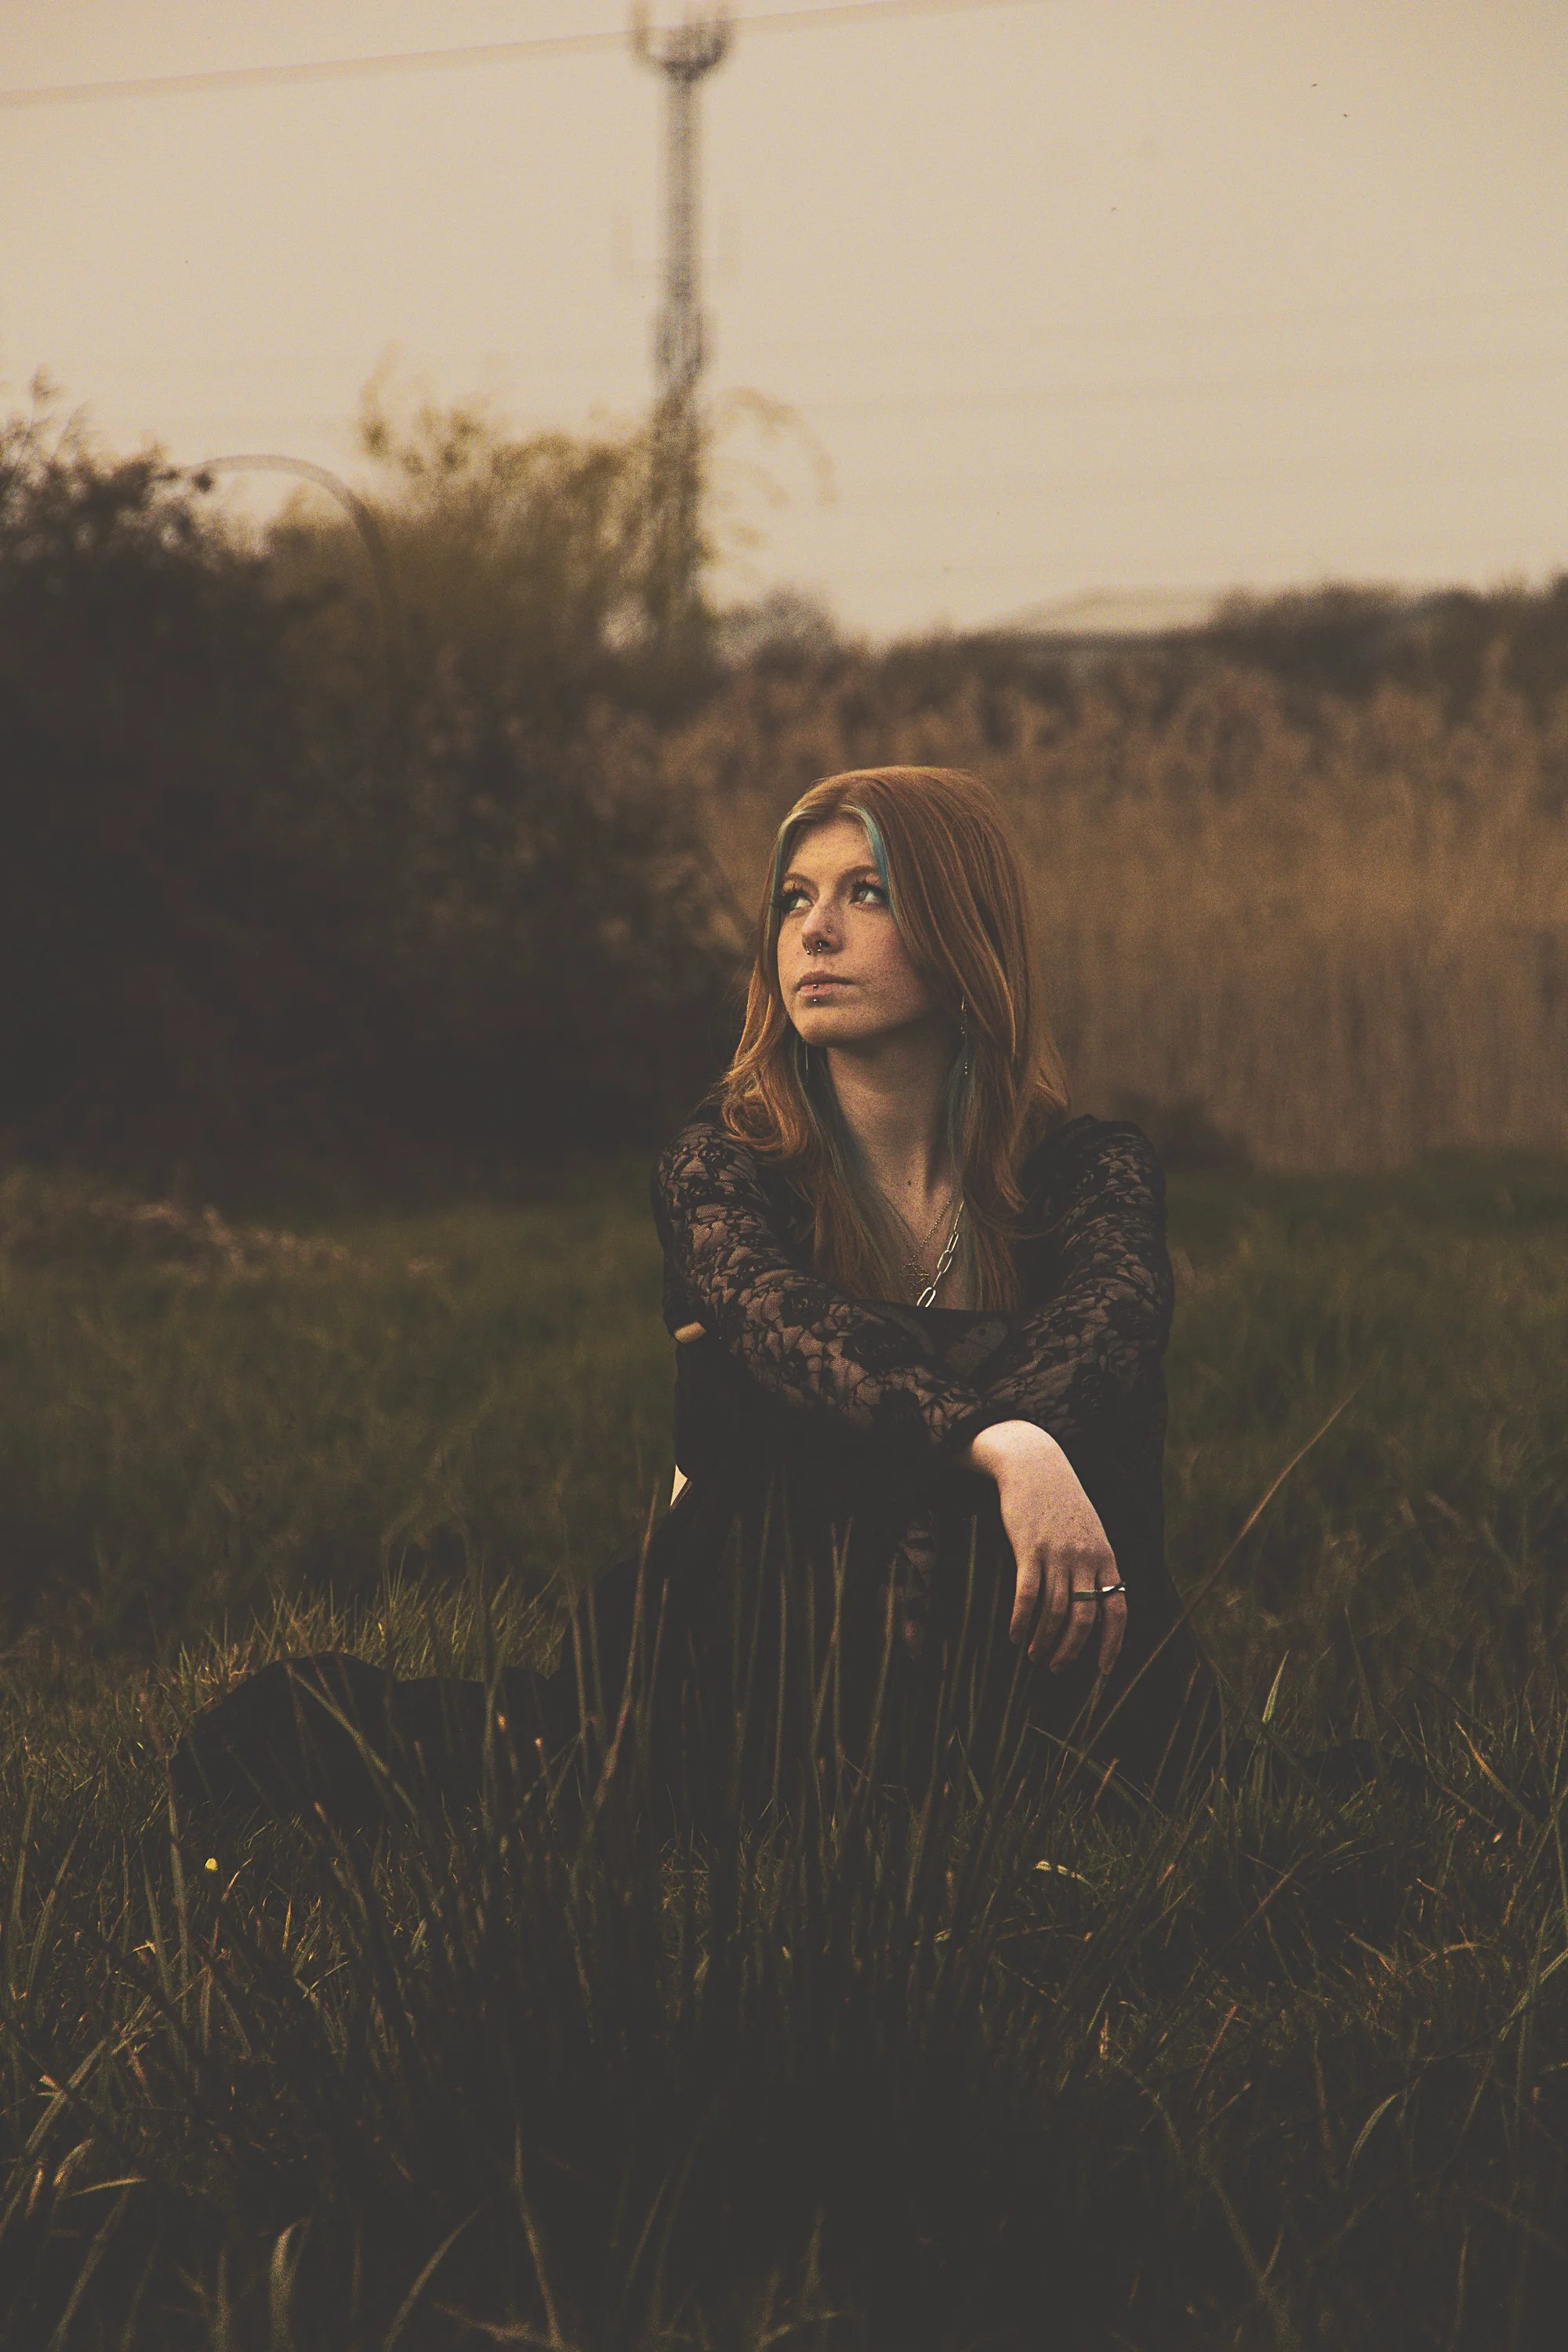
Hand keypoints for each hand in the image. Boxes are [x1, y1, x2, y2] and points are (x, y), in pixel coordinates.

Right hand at [963, 1420, 1125, 1674]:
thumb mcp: (1089, 1531)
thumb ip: (1095, 1565)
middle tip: (1057, 1669)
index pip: (1117, 1610)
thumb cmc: (1061, 1502)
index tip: (1104, 1670)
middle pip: (1084, 1618)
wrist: (1035, 1465)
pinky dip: (1021, 1620)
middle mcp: (1086, 1559)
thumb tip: (1095, 1606)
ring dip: (1044, 1640)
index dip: (1112, 1644)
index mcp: (1106, 1558)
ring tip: (1034, 1657)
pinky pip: (1027, 1595)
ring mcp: (1058, 1554)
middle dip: (1072, 1650)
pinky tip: (1014, 1634)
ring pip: (1056, 1612)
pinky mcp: (1030, 1548)